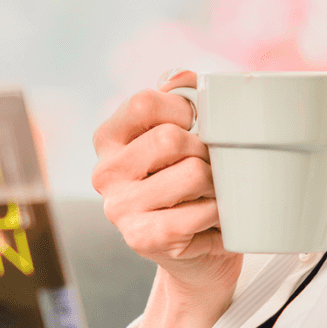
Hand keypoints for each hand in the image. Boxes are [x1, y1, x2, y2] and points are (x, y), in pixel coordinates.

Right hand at [92, 69, 241, 299]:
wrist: (195, 251)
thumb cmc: (189, 182)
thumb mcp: (182, 133)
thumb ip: (180, 97)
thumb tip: (180, 77)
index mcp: (108, 138)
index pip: (145, 102)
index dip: (185, 108)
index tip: (197, 126)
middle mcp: (104, 173)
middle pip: (170, 138)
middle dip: (206, 149)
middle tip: (211, 165)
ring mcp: (119, 209)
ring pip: (193, 173)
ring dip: (217, 183)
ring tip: (213, 193)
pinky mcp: (143, 238)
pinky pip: (203, 211)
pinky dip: (221, 213)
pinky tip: (214, 218)